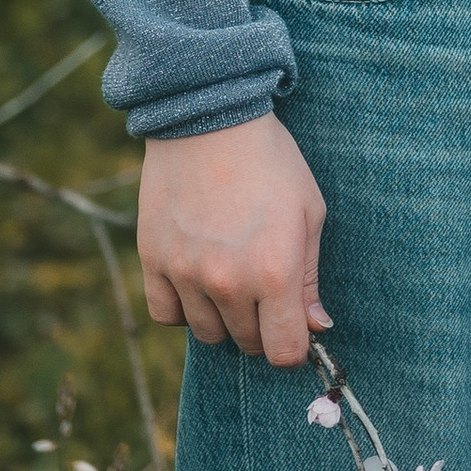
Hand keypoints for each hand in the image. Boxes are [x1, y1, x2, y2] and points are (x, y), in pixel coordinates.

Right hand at [137, 112, 328, 364]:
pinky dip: (182, 308)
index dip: (294, 346)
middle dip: (260, 326)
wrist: (209, 118)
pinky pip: (166, 315)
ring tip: (231, 276)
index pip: (284, 352)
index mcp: (275, 273)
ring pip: (207, 333)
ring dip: (223, 317)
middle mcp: (229, 282)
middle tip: (263, 288)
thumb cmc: (270, 161)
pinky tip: (196, 281)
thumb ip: (310, 277)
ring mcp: (186, 274)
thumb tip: (316, 325)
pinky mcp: (153, 261)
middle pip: (246, 344)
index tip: (293, 326)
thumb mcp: (308, 212)